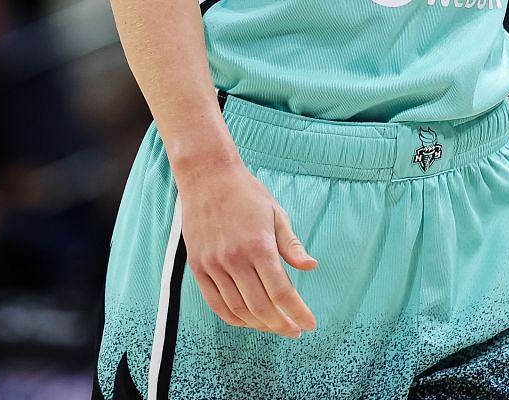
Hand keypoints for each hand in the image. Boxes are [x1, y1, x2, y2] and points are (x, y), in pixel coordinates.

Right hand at [177, 156, 316, 336]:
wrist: (207, 177)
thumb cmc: (246, 194)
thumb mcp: (276, 214)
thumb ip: (291, 245)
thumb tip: (311, 267)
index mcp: (258, 245)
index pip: (281, 292)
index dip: (297, 312)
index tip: (310, 324)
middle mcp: (234, 259)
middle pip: (261, 306)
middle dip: (281, 324)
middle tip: (294, 330)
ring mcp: (213, 264)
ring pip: (238, 309)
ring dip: (259, 325)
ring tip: (275, 326)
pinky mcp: (198, 267)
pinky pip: (215, 303)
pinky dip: (233, 317)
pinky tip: (248, 321)